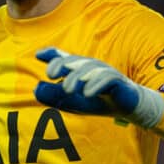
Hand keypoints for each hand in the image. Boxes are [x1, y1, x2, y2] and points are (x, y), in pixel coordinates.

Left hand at [34, 47, 163, 127]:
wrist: (128, 108)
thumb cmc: (98, 101)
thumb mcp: (73, 101)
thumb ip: (54, 96)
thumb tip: (35, 89)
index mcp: (79, 69)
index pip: (64, 58)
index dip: (52, 55)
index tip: (38, 55)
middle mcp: (91, 67)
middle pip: (74, 60)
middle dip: (61, 64)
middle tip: (49, 75)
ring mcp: (105, 71)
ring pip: (90, 68)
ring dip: (77, 77)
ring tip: (67, 89)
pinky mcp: (118, 81)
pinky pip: (107, 78)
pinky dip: (96, 84)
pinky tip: (87, 93)